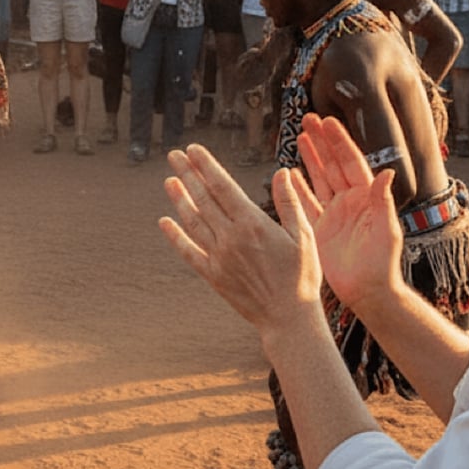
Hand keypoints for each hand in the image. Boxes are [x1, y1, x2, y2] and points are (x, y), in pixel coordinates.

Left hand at [158, 144, 322, 332]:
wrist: (289, 319)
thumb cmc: (302, 276)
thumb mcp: (304, 236)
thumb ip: (290, 202)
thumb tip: (281, 171)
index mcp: (253, 224)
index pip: (222, 186)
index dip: (206, 166)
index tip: (193, 150)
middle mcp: (231, 238)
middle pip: (203, 199)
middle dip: (188, 174)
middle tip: (174, 155)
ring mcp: (219, 257)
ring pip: (193, 221)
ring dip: (179, 199)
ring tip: (169, 180)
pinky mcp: (213, 276)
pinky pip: (189, 252)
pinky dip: (175, 236)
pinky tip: (164, 222)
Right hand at [294, 114, 403, 312]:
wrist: (368, 292)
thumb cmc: (383, 264)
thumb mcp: (386, 231)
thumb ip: (383, 201)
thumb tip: (387, 173)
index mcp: (367, 198)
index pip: (351, 163)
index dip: (340, 142)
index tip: (329, 122)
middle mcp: (350, 201)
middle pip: (332, 165)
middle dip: (322, 142)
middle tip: (309, 119)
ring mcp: (333, 213)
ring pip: (318, 179)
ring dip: (309, 158)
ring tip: (299, 137)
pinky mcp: (319, 228)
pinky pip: (305, 203)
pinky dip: (296, 187)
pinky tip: (288, 173)